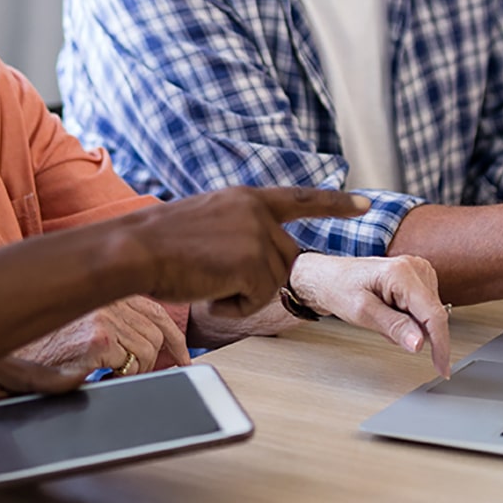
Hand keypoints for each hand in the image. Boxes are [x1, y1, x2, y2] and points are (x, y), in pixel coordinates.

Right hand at [17, 296, 190, 374]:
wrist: (4, 351)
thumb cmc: (35, 340)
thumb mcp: (74, 318)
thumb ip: (107, 318)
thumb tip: (148, 340)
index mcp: (102, 285)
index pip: (154, 307)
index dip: (173, 336)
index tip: (183, 355)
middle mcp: (105, 295)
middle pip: (156, 331)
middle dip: (158, 358)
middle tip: (151, 374)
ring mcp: (103, 315)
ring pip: (148, 350)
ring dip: (138, 370)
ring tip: (113, 375)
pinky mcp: (98, 339)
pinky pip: (132, 366)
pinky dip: (124, 379)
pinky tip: (103, 378)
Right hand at [128, 186, 371, 315]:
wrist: (137, 249)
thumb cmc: (160, 243)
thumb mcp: (207, 220)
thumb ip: (239, 227)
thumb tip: (260, 253)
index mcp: (245, 198)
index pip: (300, 199)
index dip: (335, 203)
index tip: (365, 203)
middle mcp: (257, 212)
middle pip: (285, 259)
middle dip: (257, 278)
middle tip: (211, 276)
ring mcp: (257, 235)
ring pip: (272, 282)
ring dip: (241, 292)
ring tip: (204, 278)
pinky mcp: (254, 262)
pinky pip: (258, 299)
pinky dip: (234, 305)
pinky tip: (207, 290)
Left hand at [289, 253, 450, 376]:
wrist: (328, 278)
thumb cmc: (338, 288)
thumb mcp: (362, 312)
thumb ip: (393, 327)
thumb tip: (420, 343)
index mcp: (401, 272)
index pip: (434, 315)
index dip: (441, 345)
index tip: (442, 368)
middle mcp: (414, 267)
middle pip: (433, 316)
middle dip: (413, 331)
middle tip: (383, 323)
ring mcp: (418, 271)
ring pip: (429, 315)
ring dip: (409, 325)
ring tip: (382, 314)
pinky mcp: (417, 278)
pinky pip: (423, 310)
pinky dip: (408, 318)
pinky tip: (389, 310)